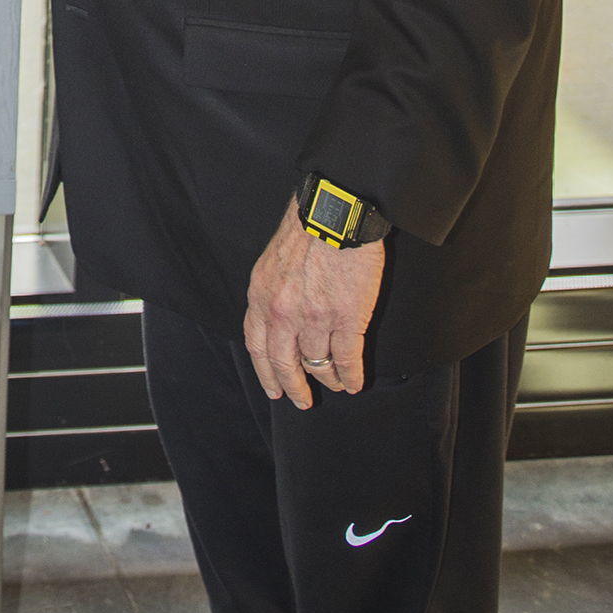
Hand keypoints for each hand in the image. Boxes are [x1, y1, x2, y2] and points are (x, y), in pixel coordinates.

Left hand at [244, 196, 384, 407]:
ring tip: (335, 386)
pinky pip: (347, 359)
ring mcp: (314, 319)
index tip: (273, 388)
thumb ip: (272, 291)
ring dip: (328, 380)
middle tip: (301, 400)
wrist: (334, 212)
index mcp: (261, 296)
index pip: (257, 345)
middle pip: (283, 363)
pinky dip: (351, 375)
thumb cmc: (306, 228)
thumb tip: (277, 316)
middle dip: (293, 386)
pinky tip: (355, 382)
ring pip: (318, 364)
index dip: (266, 372)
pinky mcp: (346, 319)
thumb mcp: (272, 261)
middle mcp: (282, 313)